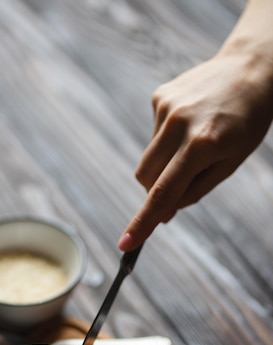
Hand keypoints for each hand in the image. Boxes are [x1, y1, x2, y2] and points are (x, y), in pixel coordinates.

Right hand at [118, 50, 272, 250]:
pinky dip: (167, 142)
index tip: (125, 244)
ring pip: (148, 159)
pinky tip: (190, 125)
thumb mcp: (230, 163)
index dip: (143, 222)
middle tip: (179, 190)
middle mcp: (179, 123)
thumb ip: (194, 191)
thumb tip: (163, 212)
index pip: (164, 193)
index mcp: (203, 144)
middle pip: (146, 178)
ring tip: (195, 144)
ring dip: (164, 165)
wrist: (251, 68)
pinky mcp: (159, 97)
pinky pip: (154, 137)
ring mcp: (166, 107)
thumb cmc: (246, 122)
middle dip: (155, 193)